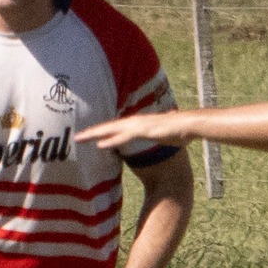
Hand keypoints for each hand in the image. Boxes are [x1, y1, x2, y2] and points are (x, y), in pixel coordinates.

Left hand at [77, 113, 191, 151]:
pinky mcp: (145, 131)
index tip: (87, 135)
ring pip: (112, 129)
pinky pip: (124, 137)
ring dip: (96, 134)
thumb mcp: (160, 132)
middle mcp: (135, 122)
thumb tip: (153, 131)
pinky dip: (112, 141)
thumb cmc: (177, 130)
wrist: (190, 125)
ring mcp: (139, 126)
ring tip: (80, 139)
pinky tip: (100, 145)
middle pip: (108, 127)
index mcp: (137, 123)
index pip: (115, 127)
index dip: (101, 131)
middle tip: (76, 137)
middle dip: (92, 131)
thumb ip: (153, 132)